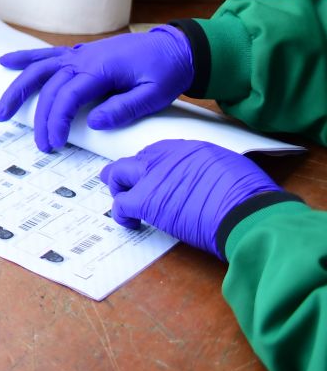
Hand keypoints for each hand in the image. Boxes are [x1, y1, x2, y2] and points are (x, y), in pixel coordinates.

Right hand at [0, 26, 196, 152]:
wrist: (175, 47)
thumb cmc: (166, 71)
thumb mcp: (154, 94)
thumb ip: (124, 108)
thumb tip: (94, 122)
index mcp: (101, 69)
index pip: (68, 96)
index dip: (58, 120)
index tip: (55, 142)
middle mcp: (83, 58)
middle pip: (50, 88)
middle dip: (40, 118)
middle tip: (42, 145)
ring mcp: (79, 53)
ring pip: (39, 69)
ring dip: (17, 89)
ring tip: (1, 111)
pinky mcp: (79, 53)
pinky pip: (46, 55)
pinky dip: (25, 58)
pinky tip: (5, 62)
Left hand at [102, 139, 282, 256]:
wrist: (249, 213)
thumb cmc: (251, 197)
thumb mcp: (232, 167)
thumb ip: (211, 169)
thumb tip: (209, 179)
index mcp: (189, 149)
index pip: (158, 152)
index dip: (151, 165)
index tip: (151, 176)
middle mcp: (167, 157)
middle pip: (135, 160)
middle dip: (127, 172)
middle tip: (126, 184)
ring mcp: (153, 177)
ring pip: (118, 174)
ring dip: (118, 187)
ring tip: (122, 200)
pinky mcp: (146, 201)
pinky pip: (121, 204)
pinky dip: (121, 213)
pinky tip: (130, 221)